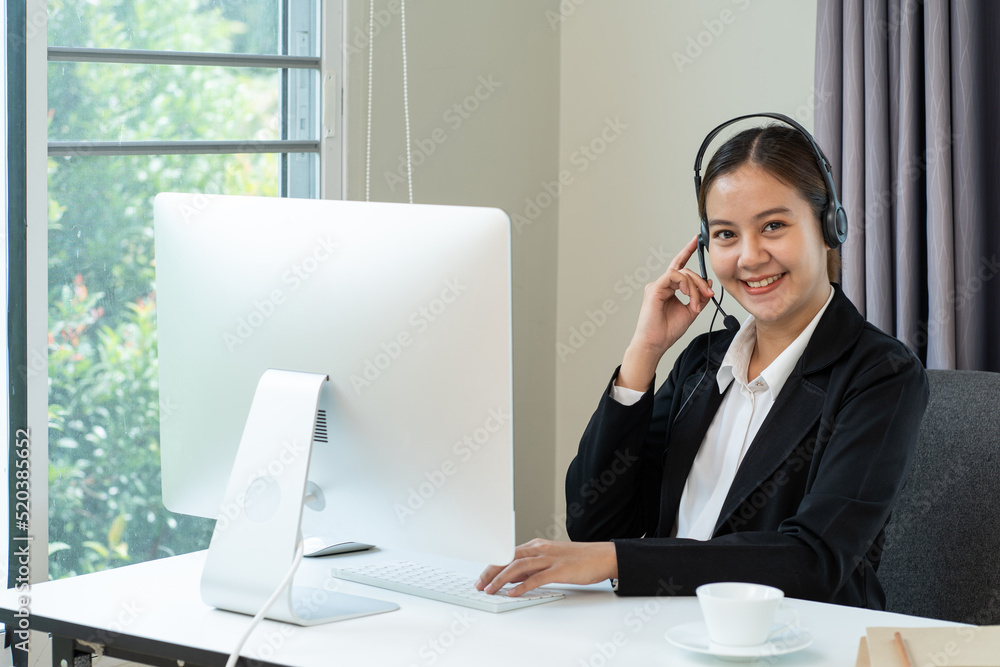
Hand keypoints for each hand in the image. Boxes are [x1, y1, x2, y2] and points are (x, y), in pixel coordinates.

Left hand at [475, 539, 616, 596]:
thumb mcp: (551, 559)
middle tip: (480, 584)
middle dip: (491, 571)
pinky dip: (522, 586)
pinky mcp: (560, 570)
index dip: (493, 565)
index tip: (482, 577)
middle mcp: (541, 549)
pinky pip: (536, 578)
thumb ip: (532, 567)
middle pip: (509, 557)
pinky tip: (513, 593)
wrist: (603, 556)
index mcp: (537, 545)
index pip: (508, 553)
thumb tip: (513, 577)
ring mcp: (550, 559)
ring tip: (491, 590)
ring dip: (501, 579)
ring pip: (519, 566)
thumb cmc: (578, 559)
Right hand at [617, 235, 714, 390]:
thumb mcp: (691, 311)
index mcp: (669, 288)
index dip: (687, 251)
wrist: (655, 343)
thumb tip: (709, 285)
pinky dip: (686, 285)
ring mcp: (657, 285)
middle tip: (709, 294)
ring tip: (696, 303)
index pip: (679, 266)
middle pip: (686, 271)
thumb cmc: (668, 330)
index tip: (696, 240)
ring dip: (695, 287)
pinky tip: (688, 296)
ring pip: (682, 273)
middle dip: (701, 282)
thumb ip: (699, 297)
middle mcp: (662, 284)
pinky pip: (674, 277)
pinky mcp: (654, 288)